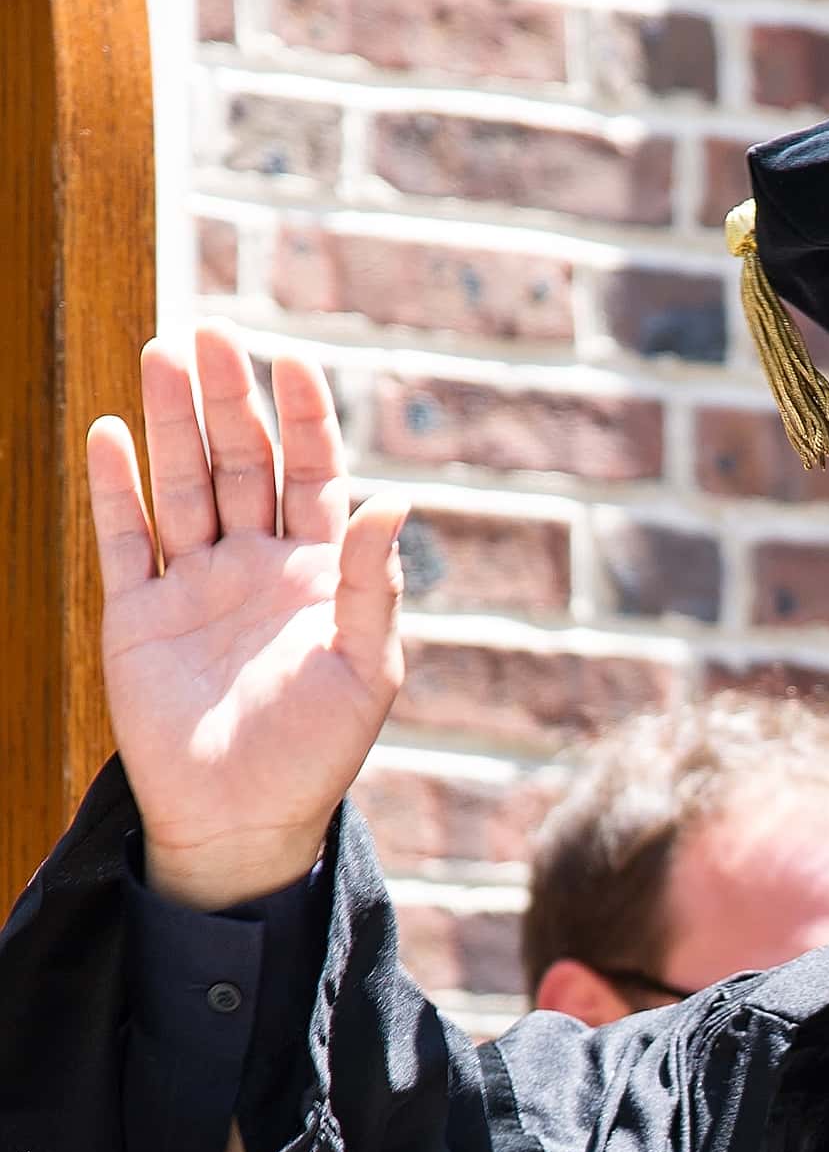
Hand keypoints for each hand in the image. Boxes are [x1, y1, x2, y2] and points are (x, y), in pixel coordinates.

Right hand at [87, 321, 407, 910]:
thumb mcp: (366, 670)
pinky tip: (110, 434)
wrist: (243, 819)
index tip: (294, 360)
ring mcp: (196, 584)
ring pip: (184, 484)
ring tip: (163, 355)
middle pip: (244, 462)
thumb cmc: (318, 750)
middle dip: (230, 399)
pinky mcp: (139, 614)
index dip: (306, 418)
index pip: (315, 474)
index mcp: (321, 573)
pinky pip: (125, 538)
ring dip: (173, 422)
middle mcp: (259, 564)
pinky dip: (116, 488)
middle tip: (211, 332)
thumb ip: (374, 587)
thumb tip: (396, 504)